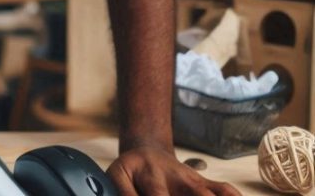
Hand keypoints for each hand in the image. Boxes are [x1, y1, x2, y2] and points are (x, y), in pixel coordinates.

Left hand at [107, 143, 241, 194]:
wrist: (146, 151)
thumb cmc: (130, 170)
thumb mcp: (117, 175)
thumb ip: (124, 192)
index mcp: (152, 177)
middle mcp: (177, 179)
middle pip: (196, 194)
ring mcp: (193, 181)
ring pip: (212, 193)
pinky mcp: (205, 183)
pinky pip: (225, 190)